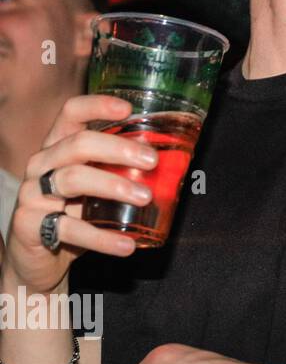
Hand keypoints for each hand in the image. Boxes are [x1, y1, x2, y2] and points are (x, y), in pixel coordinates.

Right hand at [4, 95, 155, 294]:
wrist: (38, 257)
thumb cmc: (75, 213)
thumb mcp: (97, 187)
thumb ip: (123, 172)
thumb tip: (179, 165)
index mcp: (59, 146)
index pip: (71, 112)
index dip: (97, 106)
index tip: (128, 109)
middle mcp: (42, 163)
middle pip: (78, 144)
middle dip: (118, 149)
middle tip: (152, 161)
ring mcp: (32, 193)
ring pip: (73, 179)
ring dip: (114, 186)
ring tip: (145, 198)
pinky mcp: (29, 225)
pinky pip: (68, 228)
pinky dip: (102, 238)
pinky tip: (126, 245)